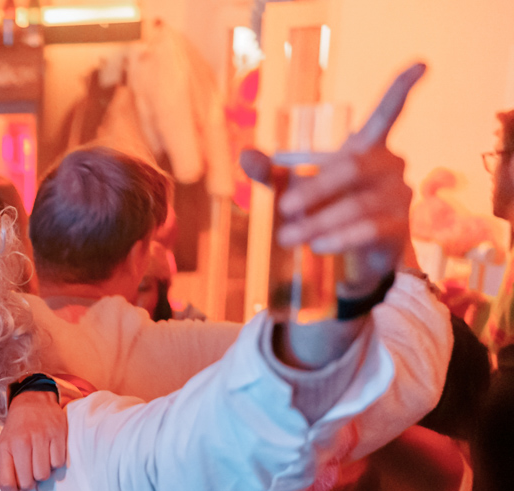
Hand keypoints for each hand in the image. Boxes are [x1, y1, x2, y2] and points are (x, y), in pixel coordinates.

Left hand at [0, 390, 67, 490]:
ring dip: (44, 473)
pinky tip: (50, 452)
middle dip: (31, 481)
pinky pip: (59, 463)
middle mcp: (21, 442)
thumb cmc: (17, 430)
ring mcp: (40, 437)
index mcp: (5, 448)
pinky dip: (56, 463)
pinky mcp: (58, 433)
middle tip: (31, 469)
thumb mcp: (5, 447)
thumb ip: (8, 471)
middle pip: (29, 482)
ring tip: (41, 460)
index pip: (7, 483)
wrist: (32, 401)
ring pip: (45, 474)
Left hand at [241, 63, 425, 296]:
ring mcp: (399, 195)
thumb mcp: (295, 189)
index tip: (421, 62)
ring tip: (286, 238)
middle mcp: (390, 164)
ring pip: (356, 204)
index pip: (386, 113)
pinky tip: (317, 247)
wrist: (359, 253)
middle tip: (282, 210)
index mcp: (367, 147)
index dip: (401, 89)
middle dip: (314, 190)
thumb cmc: (326, 207)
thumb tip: (244, 155)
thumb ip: (271, 173)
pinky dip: (339, 238)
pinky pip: (368, 229)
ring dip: (317, 222)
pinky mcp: (399, 226)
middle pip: (351, 169)